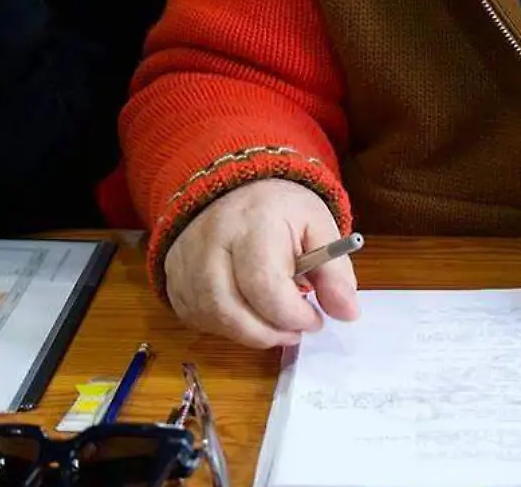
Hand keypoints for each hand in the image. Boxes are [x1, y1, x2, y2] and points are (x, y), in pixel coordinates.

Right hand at [164, 178, 359, 348]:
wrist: (234, 186)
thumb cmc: (280, 210)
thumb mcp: (318, 227)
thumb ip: (335, 272)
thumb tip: (348, 314)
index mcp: (253, 224)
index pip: (264, 285)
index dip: (293, 315)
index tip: (315, 318)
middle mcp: (211, 242)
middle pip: (230, 310)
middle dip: (270, 333)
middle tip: (295, 331)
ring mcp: (185, 260)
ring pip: (211, 319)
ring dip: (248, 334)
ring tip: (274, 324)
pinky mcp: (172, 276)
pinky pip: (195, 316)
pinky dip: (224, 327)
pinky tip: (246, 313)